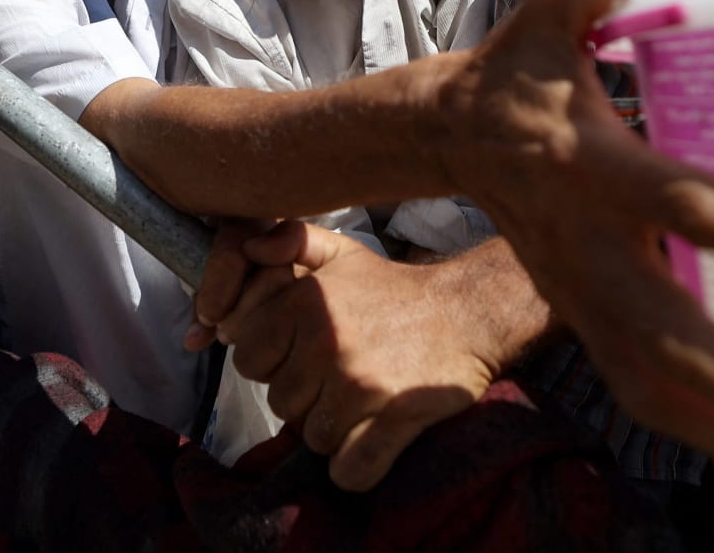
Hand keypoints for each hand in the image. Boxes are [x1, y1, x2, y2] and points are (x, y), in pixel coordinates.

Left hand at [192, 223, 525, 491]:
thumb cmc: (392, 289)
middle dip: (304, 398)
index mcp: (304, 302)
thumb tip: (247, 255)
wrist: (466, 313)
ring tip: (359, 403)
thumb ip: (286, 242)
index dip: (273, 363)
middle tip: (336, 380)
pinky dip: (355, 468)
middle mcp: (326, 341)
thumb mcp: (338, 252)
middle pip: (280, 402)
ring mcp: (360, 384)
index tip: (301, 357)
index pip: (248, 360)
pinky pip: (350, 470)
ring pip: (312, 438)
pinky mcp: (395, 418)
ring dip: (332, 430)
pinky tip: (370, 443)